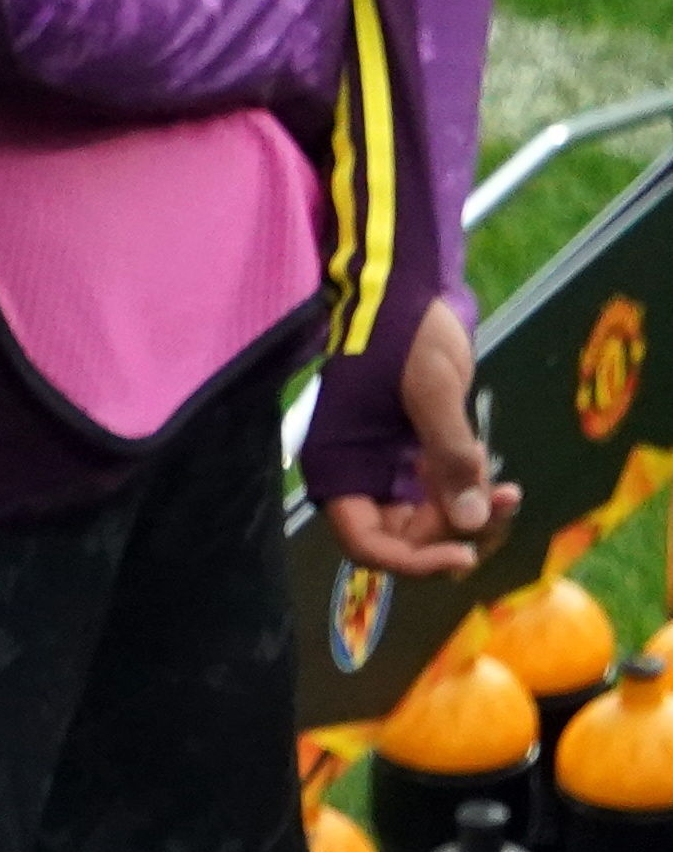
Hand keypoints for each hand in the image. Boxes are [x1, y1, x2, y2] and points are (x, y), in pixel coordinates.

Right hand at [324, 298, 522, 577]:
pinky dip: (473, 493)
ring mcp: (389, 466)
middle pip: (402, 537)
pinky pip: (443, 492)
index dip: (411, 560)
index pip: (366, 542)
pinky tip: (504, 484)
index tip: (462, 556)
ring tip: (510, 494)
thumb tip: (470, 523)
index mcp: (341, 467)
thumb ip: (450, 457)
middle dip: (453, 531)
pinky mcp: (415, 453)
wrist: (408, 290)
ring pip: (428, 519)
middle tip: (501, 507)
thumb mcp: (431, 392)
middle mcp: (359, 476)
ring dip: (471, 515)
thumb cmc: (403, 334)